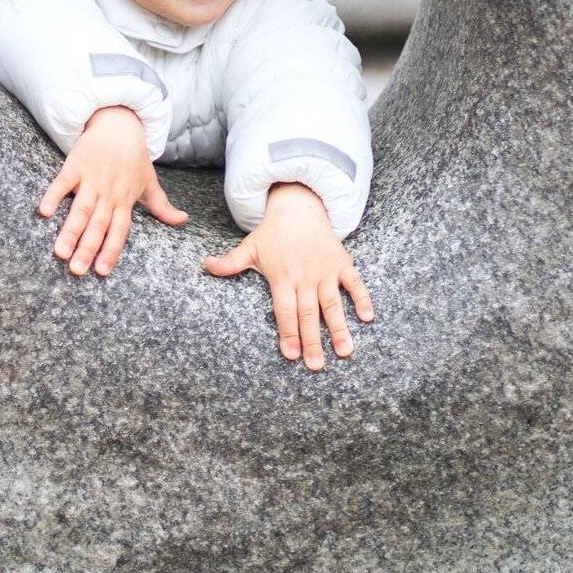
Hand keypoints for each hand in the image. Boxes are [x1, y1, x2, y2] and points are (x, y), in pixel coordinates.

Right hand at [37, 105, 189, 276]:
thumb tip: (183, 220)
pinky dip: (54, 196)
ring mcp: (91, 180)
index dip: (111, 251)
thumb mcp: (149, 181)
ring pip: (80, 209)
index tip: (102, 272)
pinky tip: (44, 212)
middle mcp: (108, 193)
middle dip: (87, 248)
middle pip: (97, 225)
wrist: (119, 123)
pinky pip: (62, 182)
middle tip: (76, 270)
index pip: (119, 231)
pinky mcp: (76, 165)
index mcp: (125, 200)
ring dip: (70, 230)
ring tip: (59, 252)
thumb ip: (161, 205)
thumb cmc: (134, 156)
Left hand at [202, 181, 373, 369]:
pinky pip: (354, 283)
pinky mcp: (341, 263)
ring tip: (345, 352)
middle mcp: (304, 276)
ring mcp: (325, 270)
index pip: (284, 310)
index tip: (291, 355)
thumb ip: (230, 263)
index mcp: (282, 277)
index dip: (287, 332)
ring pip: (332, 303)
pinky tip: (367, 318)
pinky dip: (362, 298)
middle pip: (308, 313)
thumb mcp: (249, 247)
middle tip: (316, 366)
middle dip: (312, 341)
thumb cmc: (272, 233)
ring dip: (339, 328)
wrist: (298, 205)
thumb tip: (205, 265)